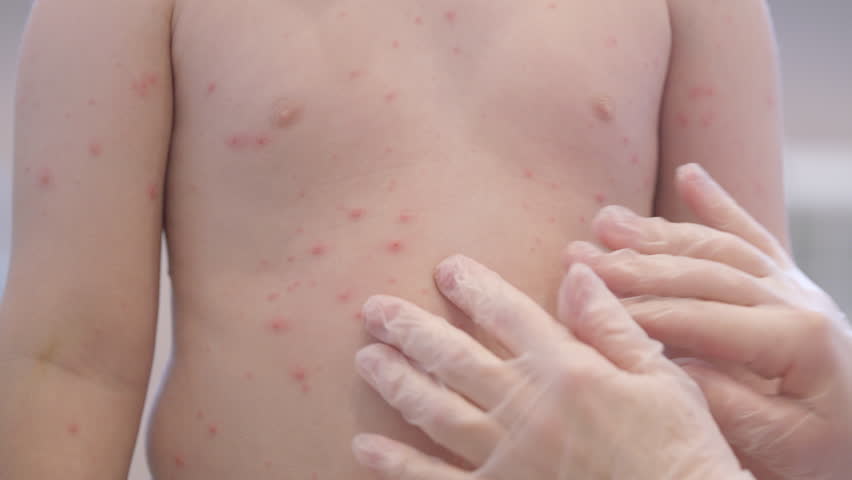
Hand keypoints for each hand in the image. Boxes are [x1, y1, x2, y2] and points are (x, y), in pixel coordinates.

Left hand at [351, 254, 751, 479]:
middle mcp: (528, 410)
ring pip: (436, 411)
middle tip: (373, 308)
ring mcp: (509, 459)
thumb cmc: (682, 449)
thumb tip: (575, 270)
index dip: (473, 286)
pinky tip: (365, 448)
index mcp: (567, 371)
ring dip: (396, 382)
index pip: (507, 314)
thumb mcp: (661, 378)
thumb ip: (610, 325)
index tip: (445, 267)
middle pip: (454, 358)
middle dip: (410, 329)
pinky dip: (398, 466)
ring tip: (366, 358)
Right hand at [566, 163, 851, 479]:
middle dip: (633, 265)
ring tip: (605, 221)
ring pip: (716, 246)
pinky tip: (689, 175)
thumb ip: (724, 403)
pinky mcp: (791, 282)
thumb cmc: (823, 455)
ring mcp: (795, 284)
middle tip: (576, 256)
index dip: (638, 311)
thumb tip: (666, 363)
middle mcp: (797, 298)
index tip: (586, 306)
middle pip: (701, 272)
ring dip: (657, 232)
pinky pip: (751, 234)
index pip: (699, 317)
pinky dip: (718, 202)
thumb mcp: (778, 448)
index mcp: (797, 337)